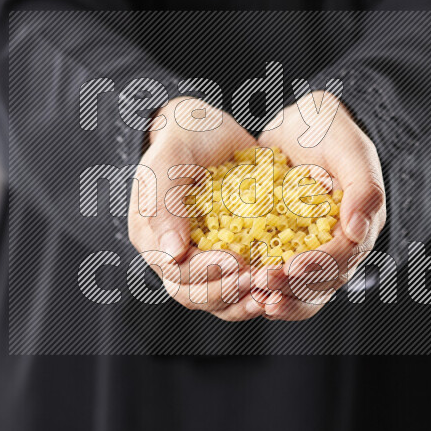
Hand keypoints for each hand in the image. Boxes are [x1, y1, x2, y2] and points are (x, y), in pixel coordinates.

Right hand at [128, 97, 263, 320]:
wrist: (209, 129)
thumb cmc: (184, 137)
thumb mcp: (170, 159)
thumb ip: (164, 202)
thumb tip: (170, 254)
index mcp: (152, 236)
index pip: (176, 271)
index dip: (205, 272)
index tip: (236, 261)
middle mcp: (174, 254)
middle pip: (194, 294)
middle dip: (226, 292)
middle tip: (256, 279)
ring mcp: (202, 257)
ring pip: (217, 299)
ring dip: (241, 301)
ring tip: (268, 293)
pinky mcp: (230, 254)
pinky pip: (239, 285)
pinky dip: (257, 290)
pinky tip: (278, 285)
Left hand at [255, 90, 386, 319]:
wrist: (304, 124)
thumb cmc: (332, 131)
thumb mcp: (351, 148)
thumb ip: (363, 187)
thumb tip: (356, 229)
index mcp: (359, 227)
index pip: (342, 258)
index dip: (318, 267)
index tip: (292, 267)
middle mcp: (338, 246)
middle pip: (321, 284)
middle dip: (293, 288)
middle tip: (263, 283)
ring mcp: (312, 250)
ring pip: (301, 290)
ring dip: (279, 297)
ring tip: (254, 298)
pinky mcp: (285, 247)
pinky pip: (278, 277)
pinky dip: (263, 287)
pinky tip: (243, 289)